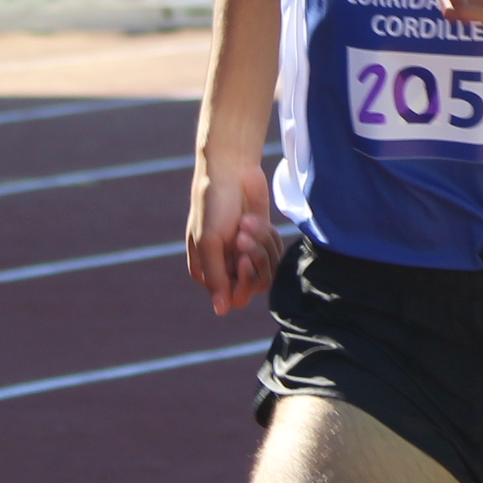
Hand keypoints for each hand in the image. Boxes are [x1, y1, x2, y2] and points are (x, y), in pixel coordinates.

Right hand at [184, 155, 279, 313]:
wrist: (231, 171)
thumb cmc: (214, 205)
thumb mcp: (209, 241)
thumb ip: (216, 278)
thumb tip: (221, 311)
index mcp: (206, 272)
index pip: (234, 298)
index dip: (244, 281)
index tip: (243, 257)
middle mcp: (226, 268)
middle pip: (254, 287)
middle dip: (255, 259)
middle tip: (245, 234)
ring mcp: (244, 255)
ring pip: (267, 271)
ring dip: (262, 245)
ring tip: (248, 221)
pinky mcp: (261, 242)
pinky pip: (275, 255)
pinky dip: (269, 237)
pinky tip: (256, 219)